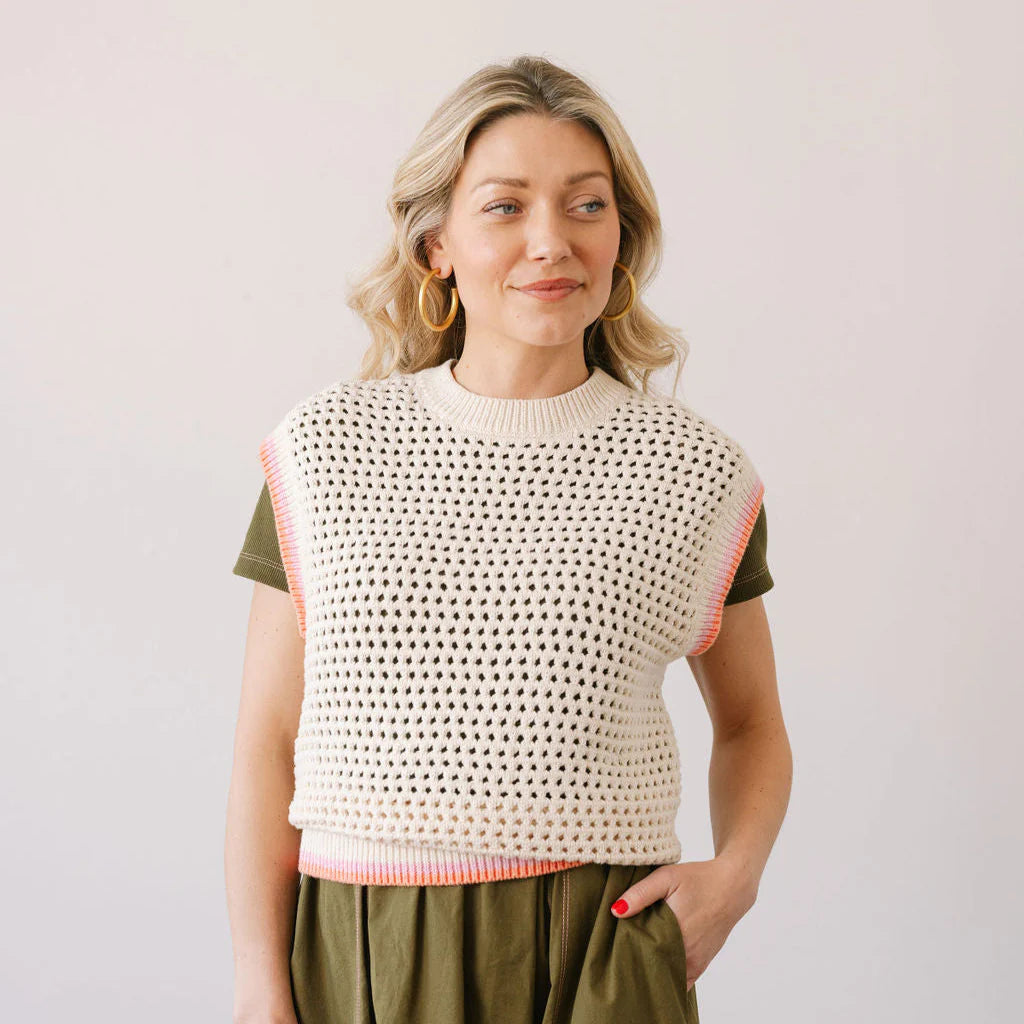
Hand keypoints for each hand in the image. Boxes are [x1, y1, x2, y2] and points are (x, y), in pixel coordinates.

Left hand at [609, 856, 756, 992]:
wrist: (732, 887)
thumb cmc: (699, 879)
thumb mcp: (667, 877)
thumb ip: (641, 894)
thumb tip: (616, 912)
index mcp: (675, 934)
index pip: (641, 955)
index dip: (626, 952)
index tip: (615, 944)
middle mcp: (687, 954)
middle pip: (653, 968)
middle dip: (637, 962)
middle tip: (622, 949)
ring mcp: (695, 963)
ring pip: (667, 976)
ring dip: (652, 969)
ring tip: (638, 954)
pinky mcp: (701, 965)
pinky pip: (681, 980)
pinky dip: (668, 975)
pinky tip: (656, 963)